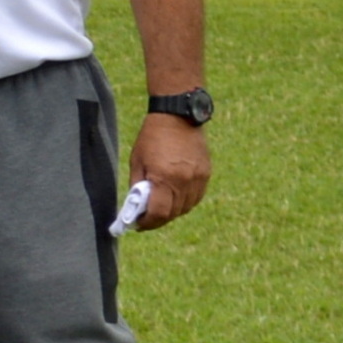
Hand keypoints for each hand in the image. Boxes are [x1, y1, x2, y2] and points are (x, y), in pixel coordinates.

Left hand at [128, 113, 210, 230]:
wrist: (178, 117)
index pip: (159, 213)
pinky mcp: (206, 173)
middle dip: (158, 220)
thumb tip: (136, 207)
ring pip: (186, 208)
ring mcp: (198, 178)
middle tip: (146, 220)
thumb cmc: (152, 138)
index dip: (148, 223)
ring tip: (159, 209)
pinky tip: (174, 199)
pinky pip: (196, 197)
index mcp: (165, 178)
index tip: (138, 225)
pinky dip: (185, 203)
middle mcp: (185, 181)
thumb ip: (137, 186)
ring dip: (172, 213)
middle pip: (173, 213)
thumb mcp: (137, 162)